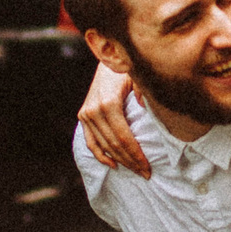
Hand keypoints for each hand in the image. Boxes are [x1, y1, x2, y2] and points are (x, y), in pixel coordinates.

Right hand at [78, 61, 147, 175]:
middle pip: (114, 145)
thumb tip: (146, 108)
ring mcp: (86, 114)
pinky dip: (101, 155)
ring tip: (135, 170)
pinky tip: (113, 164)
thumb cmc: (127, 69)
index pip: (124, 138)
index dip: (136, 154)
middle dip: (131, 161)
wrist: (108, 58)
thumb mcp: (138, 77)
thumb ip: (143, 91)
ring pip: (103, 146)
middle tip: (146, 174)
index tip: (148, 167)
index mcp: (109, 103)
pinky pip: (91, 141)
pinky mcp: (83, 116)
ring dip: (119, 160)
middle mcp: (94, 111)